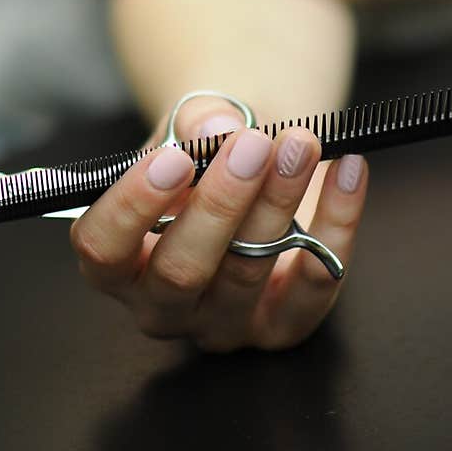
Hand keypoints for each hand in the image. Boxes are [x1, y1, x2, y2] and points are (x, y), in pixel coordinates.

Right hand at [69, 97, 367, 352]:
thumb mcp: (186, 130)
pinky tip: (348, 170)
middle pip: (181, 270)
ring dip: (278, 202)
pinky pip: (314, 285)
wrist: (253, 167)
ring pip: (248, 272)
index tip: (171, 158)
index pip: (103, 249)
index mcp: (117, 262)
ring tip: (300, 144)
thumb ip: (194, 124)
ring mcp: (222, 323)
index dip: (132, 207)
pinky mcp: (281, 326)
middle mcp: (162, 305)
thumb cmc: (202, 157)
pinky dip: (338, 224)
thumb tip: (219, 128)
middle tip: (252, 145)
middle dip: (219, 202)